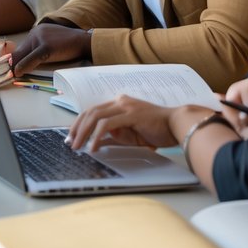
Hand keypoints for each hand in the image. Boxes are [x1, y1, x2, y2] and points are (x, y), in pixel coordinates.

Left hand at [11, 24, 91, 76]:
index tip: (8, 68)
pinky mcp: (47, 47)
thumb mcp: (50, 45)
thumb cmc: (69, 45)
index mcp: (37, 31)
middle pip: (20, 51)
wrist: (85, 41)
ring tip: (10, 75)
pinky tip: (17, 72)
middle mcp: (37, 32)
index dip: (15, 59)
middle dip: (12, 63)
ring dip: (16, 66)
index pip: (22, 47)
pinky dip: (24, 66)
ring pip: (24, 54)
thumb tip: (22, 63)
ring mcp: (42, 39)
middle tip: (5, 74)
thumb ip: (37, 51)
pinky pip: (32, 58)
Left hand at [66, 95, 180, 151]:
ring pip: (96, 116)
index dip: (79, 123)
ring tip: (78, 146)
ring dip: (84, 133)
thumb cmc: (157, 130)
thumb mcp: (130, 134)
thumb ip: (115, 135)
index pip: (93, 111)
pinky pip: (108, 124)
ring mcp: (125, 106)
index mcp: (119, 103)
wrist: (178, 125)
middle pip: (90, 112)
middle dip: (77, 128)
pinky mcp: (131, 114)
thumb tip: (97, 143)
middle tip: (70, 143)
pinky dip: (98, 136)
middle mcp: (120, 101)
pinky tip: (94, 146)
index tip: (71, 136)